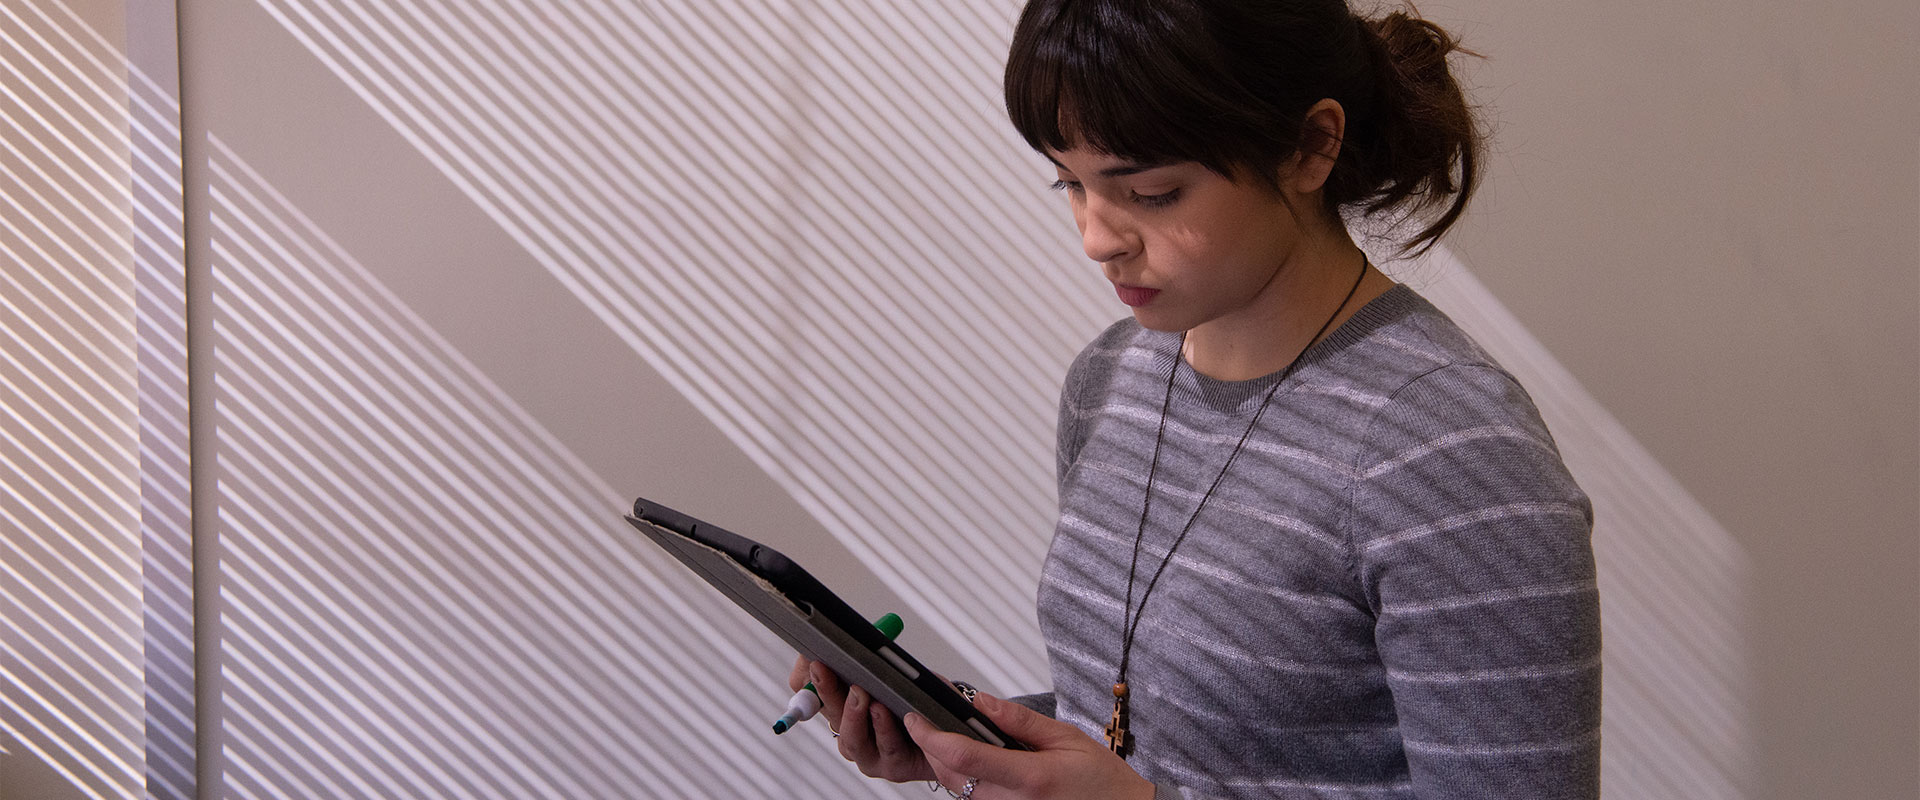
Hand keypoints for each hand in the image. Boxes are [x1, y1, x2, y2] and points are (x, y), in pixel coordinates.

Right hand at [787, 657, 936, 782]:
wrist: (952, 728)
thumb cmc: (916, 698)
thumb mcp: (888, 672)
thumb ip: (859, 658)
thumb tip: (827, 648)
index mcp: (843, 710)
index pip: (813, 696)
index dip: (807, 679)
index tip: (809, 658)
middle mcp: (852, 734)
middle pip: (831, 715)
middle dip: (826, 691)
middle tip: (824, 668)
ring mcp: (871, 754)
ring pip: (852, 739)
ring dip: (853, 714)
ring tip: (859, 692)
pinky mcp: (894, 766)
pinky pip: (887, 748)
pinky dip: (883, 728)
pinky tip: (883, 711)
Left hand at [903, 690, 1154, 799]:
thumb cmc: (1100, 778)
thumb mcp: (1066, 737)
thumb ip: (1019, 720)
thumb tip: (980, 702)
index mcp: (1030, 777)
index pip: (964, 755)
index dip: (930, 736)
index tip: (915, 718)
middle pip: (950, 776)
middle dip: (930, 748)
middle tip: (924, 722)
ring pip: (957, 791)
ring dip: (943, 764)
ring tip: (943, 736)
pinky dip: (962, 779)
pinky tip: (968, 760)